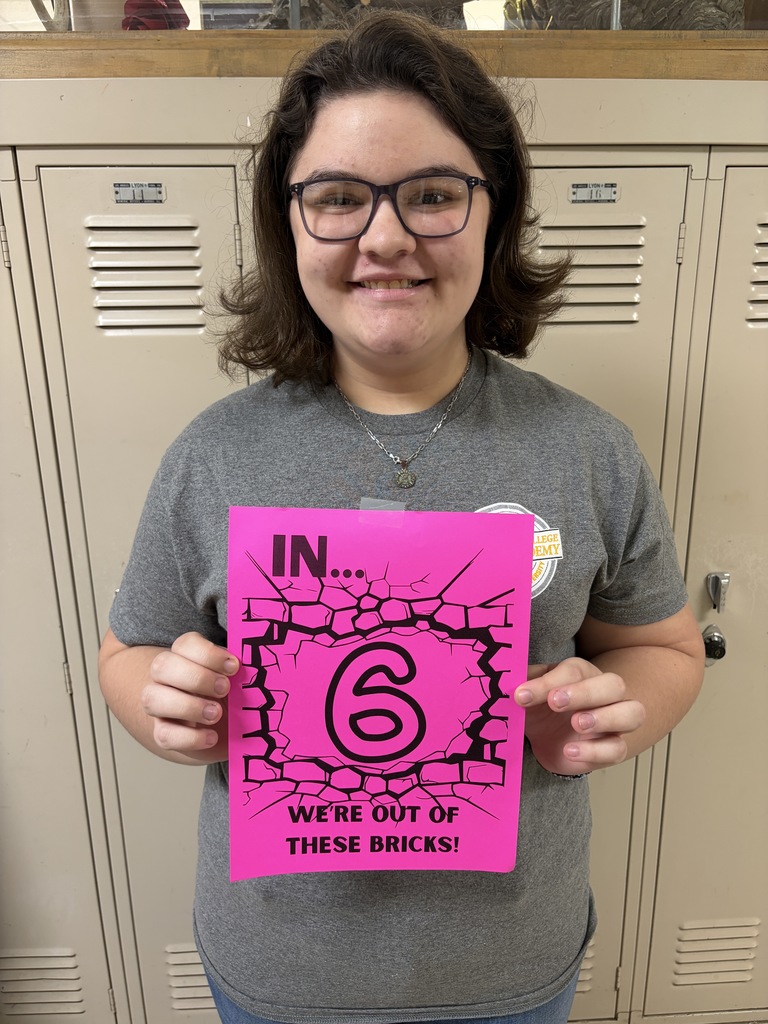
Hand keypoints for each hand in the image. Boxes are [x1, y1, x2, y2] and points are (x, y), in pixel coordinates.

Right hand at [140, 632, 238, 759]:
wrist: (219, 730)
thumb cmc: (229, 697)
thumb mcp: (237, 680)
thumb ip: (241, 671)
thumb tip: (261, 665)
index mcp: (186, 657)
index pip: (185, 644)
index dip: (208, 654)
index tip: (234, 667)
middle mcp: (166, 678)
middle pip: (162, 666)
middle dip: (196, 677)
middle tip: (225, 689)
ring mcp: (160, 706)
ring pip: (152, 699)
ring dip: (187, 706)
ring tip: (216, 713)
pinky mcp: (163, 733)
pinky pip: (164, 735)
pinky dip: (190, 737)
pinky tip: (212, 737)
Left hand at [514, 658, 645, 775]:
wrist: (549, 740)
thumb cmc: (541, 708)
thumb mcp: (528, 693)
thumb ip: (522, 684)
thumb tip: (507, 679)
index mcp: (581, 674)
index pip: (573, 671)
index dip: (548, 682)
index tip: (521, 695)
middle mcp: (604, 694)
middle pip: (613, 685)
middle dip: (586, 692)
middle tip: (555, 702)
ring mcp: (614, 721)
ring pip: (632, 713)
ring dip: (606, 718)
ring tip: (577, 724)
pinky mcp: (613, 748)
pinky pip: (618, 749)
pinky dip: (596, 751)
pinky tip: (571, 751)